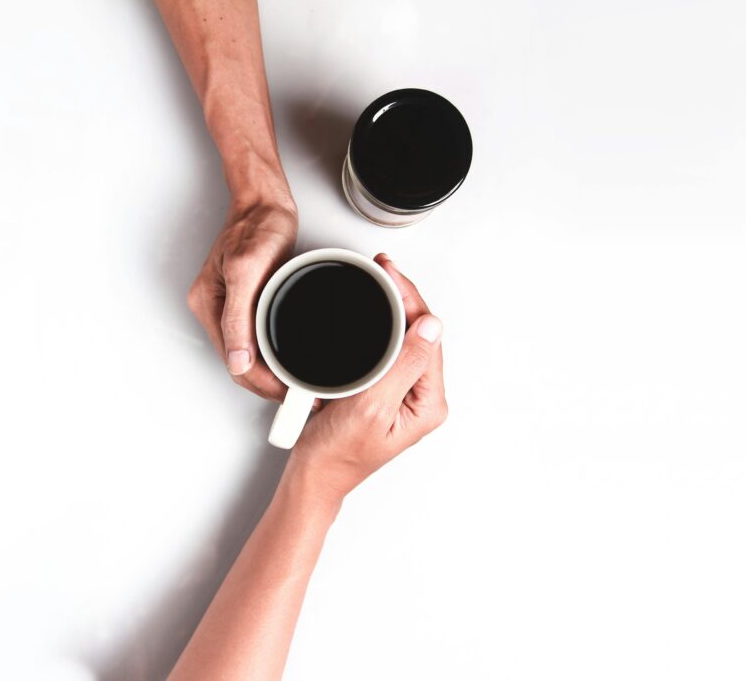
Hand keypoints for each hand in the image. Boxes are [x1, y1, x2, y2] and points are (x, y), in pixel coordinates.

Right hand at [187, 194, 297, 400]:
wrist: (265, 203)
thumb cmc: (257, 226)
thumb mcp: (247, 269)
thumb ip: (237, 317)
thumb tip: (236, 360)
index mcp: (208, 305)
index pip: (234, 363)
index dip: (263, 385)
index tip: (290, 394)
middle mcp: (216, 310)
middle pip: (241, 365)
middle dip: (270, 386)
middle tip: (304, 397)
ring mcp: (231, 308)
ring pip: (251, 357)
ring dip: (273, 375)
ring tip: (301, 386)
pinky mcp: (248, 302)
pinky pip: (259, 340)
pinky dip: (275, 356)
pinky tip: (292, 362)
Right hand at [290, 254, 447, 500]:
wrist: (315, 475)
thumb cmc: (337, 453)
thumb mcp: (370, 407)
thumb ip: (402, 366)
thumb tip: (430, 326)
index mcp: (428, 402)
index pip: (428, 338)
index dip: (411, 300)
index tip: (391, 275)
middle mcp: (422, 397)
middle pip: (421, 333)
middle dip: (404, 296)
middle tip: (384, 268)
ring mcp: (405, 393)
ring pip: (407, 337)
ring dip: (394, 307)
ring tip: (380, 280)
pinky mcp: (387, 390)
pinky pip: (391, 349)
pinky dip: (383, 325)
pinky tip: (374, 310)